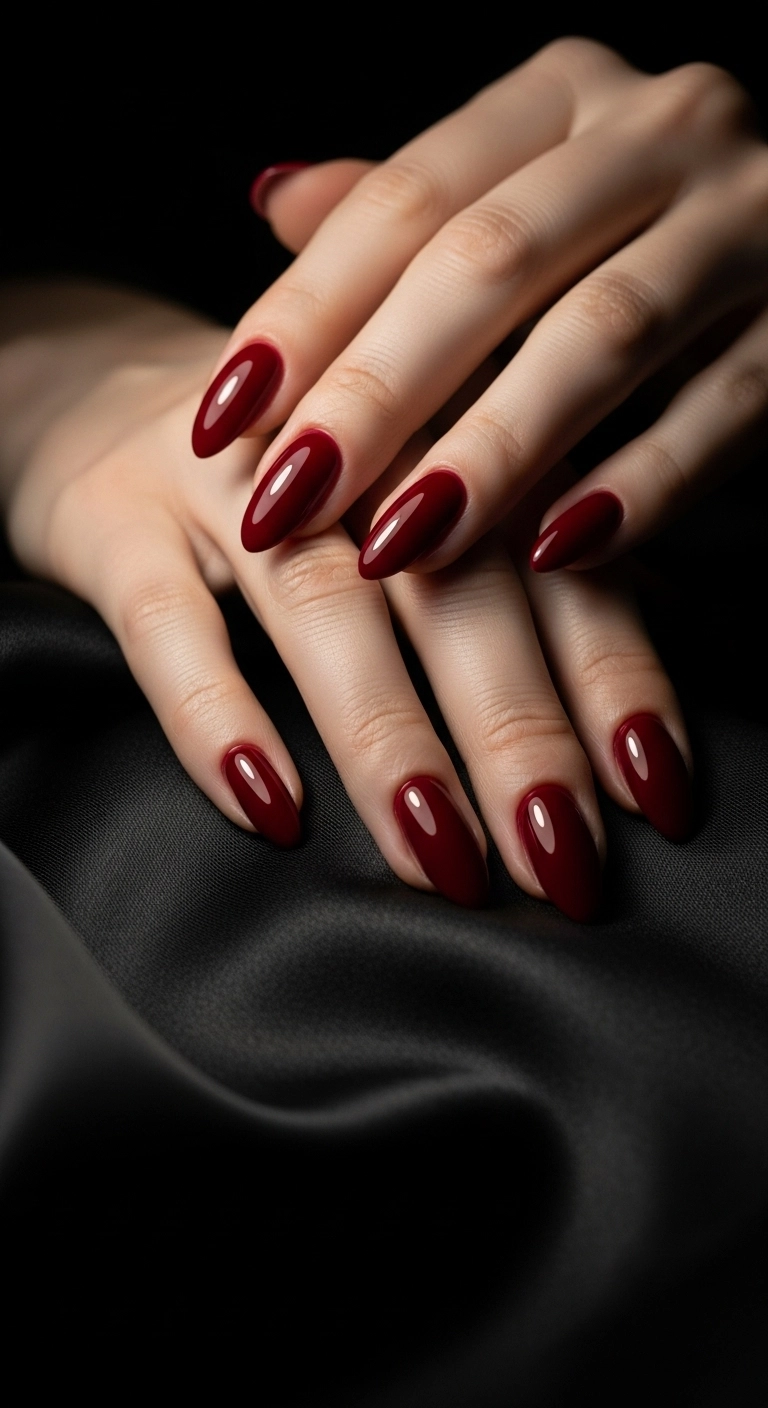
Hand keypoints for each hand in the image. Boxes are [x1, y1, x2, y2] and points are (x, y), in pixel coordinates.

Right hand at [0, 282, 691, 920]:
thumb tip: (668, 634)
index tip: (651, 797)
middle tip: (559, 859)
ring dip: (391, 739)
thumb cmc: (308, 477)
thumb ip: (534, 554)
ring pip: (325, 607)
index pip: (558, 559)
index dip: (613, 679)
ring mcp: (231, 478)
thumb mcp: (423, 490)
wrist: (103, 399)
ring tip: (442, 858)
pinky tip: (270, 805)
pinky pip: (169, 623)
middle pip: (456, 585)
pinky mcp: (119, 518)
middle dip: (517, 730)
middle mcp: (355, 442)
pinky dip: (218, 718)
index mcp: (452, 428)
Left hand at [194, 38, 767, 578]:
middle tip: (288, 501)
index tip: (221, 418)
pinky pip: (725, 408)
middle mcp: (662, 129)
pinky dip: (640, 484)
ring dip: (493, 449)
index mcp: (566, 93)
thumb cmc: (644, 227)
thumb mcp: (529, 193)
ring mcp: (752, 217)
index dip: (305, 312)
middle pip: (489, 262)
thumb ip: (415, 206)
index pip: (407, 200)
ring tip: (403, 543)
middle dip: (376, 392)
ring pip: (602, 335)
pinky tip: (556, 551)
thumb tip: (273, 199)